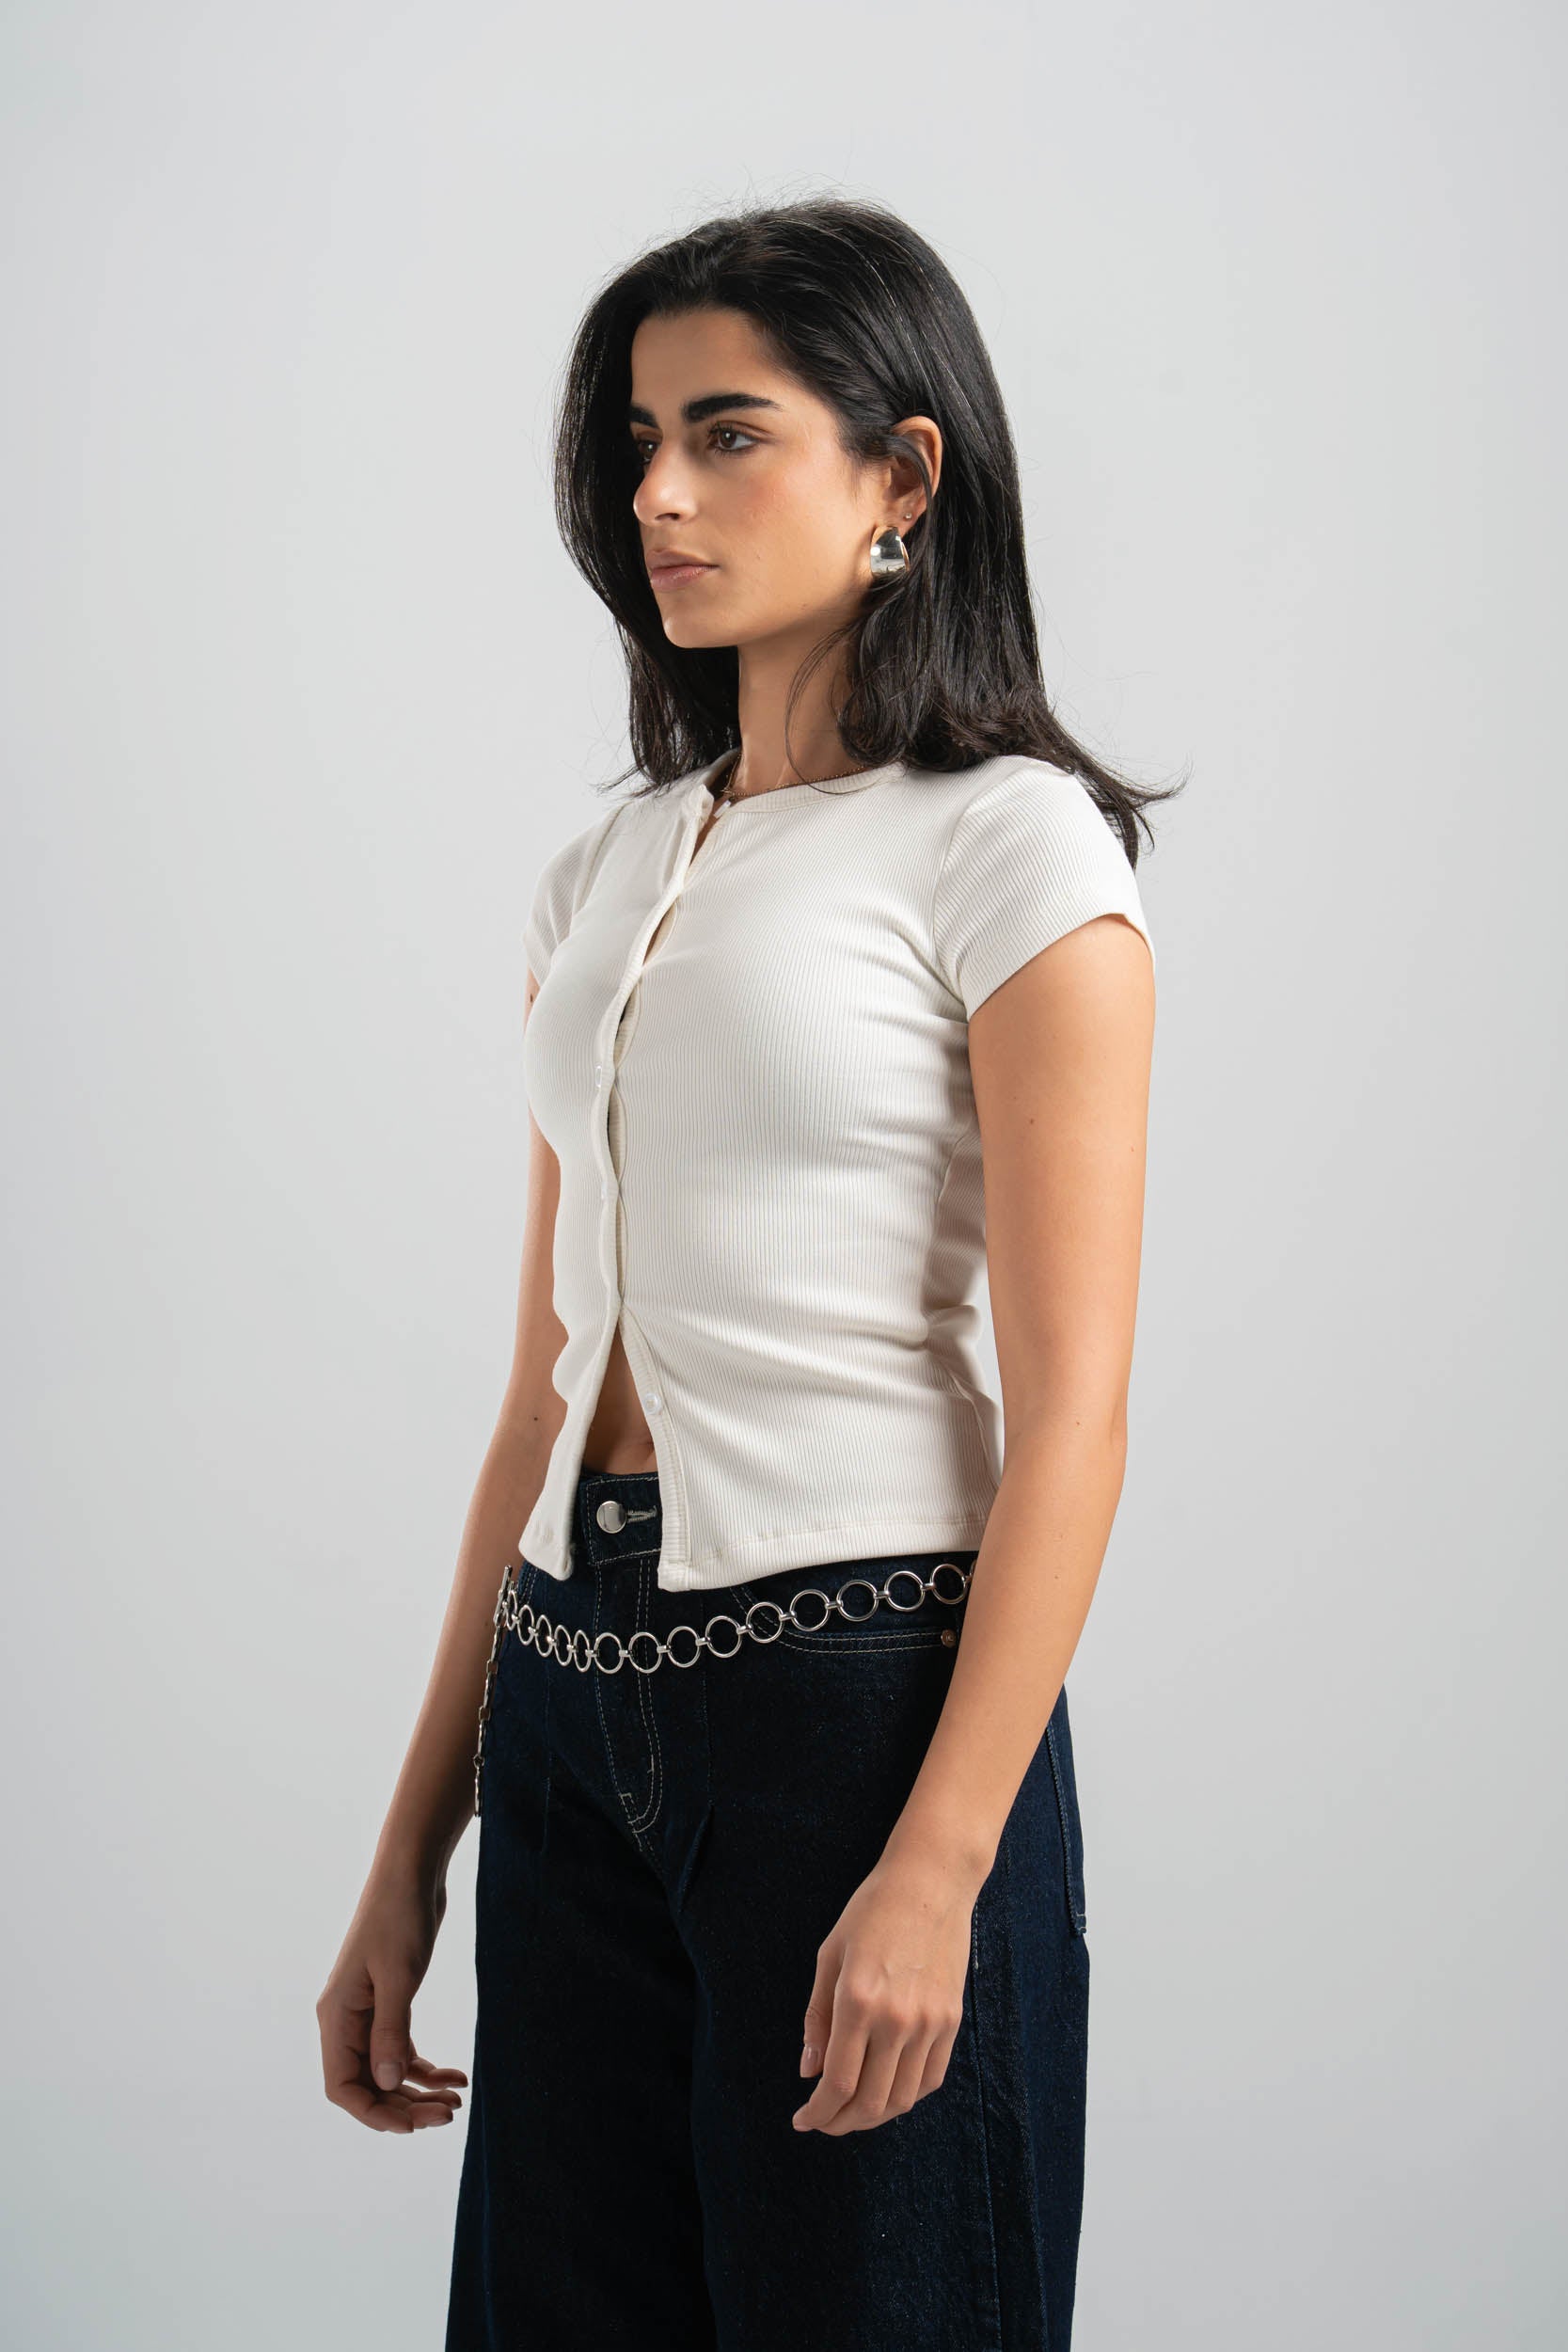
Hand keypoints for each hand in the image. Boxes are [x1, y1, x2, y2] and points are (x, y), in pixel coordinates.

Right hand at [317, 1867, 467, 2133]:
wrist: (412, 1872)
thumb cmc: (400, 1916)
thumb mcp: (399, 1975)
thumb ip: (391, 2030)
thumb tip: (387, 2085)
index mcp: (336, 2017)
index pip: (342, 2087)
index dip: (373, 2113)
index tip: (412, 2126)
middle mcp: (347, 2020)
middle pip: (369, 2085)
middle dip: (405, 2106)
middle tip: (449, 2115)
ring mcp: (368, 2013)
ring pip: (388, 2071)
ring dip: (419, 2091)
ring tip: (458, 2101)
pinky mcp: (390, 2002)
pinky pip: (402, 2049)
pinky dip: (427, 2067)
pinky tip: (456, 2075)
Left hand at [791, 1850, 973, 2134]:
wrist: (931, 1882)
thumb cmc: (871, 1911)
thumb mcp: (829, 1956)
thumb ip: (817, 2019)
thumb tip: (809, 2073)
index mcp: (857, 2000)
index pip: (837, 2083)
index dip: (818, 2113)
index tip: (803, 2120)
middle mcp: (896, 2019)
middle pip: (870, 2102)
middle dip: (840, 2122)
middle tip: (823, 2121)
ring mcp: (929, 2022)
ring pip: (902, 2099)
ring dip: (873, 2117)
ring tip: (851, 2112)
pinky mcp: (951, 2020)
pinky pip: (930, 2079)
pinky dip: (906, 2097)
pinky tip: (886, 2090)